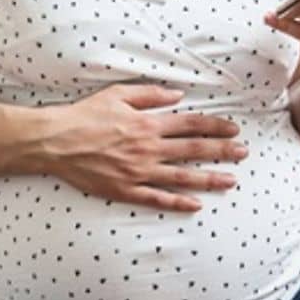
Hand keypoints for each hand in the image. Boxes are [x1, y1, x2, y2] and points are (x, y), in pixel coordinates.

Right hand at [41, 84, 247, 213]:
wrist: (55, 142)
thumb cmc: (85, 115)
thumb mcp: (118, 94)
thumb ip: (151, 95)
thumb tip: (178, 95)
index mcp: (148, 123)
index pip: (192, 124)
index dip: (216, 126)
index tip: (234, 129)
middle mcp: (148, 148)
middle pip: (194, 150)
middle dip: (223, 151)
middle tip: (244, 154)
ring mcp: (138, 172)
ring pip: (182, 177)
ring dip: (209, 178)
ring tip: (231, 181)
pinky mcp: (125, 190)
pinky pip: (156, 198)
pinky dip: (177, 202)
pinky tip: (196, 205)